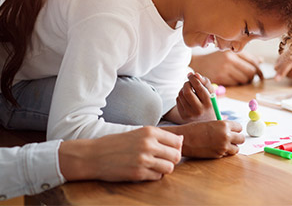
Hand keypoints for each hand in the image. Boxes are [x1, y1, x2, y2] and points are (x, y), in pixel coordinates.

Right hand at [59, 126, 182, 181]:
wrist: (94, 155)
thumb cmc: (117, 143)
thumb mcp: (138, 133)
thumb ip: (159, 136)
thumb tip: (181, 140)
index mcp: (150, 131)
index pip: (177, 141)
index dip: (176, 147)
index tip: (169, 150)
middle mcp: (149, 144)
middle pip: (176, 155)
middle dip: (172, 159)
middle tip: (163, 160)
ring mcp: (144, 159)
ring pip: (169, 167)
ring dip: (165, 168)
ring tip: (154, 166)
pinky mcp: (138, 173)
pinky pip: (157, 177)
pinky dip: (154, 175)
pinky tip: (145, 171)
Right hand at [164, 120, 243, 157]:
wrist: (185, 139)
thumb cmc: (196, 129)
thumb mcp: (211, 123)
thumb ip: (222, 126)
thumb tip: (232, 129)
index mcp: (224, 125)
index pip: (239, 127)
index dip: (235, 129)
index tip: (232, 130)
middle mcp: (226, 136)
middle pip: (241, 139)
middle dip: (237, 138)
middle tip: (231, 138)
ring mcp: (223, 147)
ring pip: (236, 148)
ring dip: (232, 147)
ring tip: (224, 144)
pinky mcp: (218, 155)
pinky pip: (227, 154)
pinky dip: (224, 152)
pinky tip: (216, 148)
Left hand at [176, 72, 214, 121]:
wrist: (206, 120)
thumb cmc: (209, 102)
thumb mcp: (211, 92)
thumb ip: (204, 81)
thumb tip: (194, 74)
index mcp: (208, 103)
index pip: (198, 87)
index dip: (193, 78)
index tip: (191, 75)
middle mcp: (199, 110)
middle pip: (187, 92)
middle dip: (186, 83)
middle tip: (189, 82)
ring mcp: (190, 114)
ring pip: (181, 95)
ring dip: (183, 89)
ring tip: (189, 90)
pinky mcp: (183, 116)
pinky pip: (178, 100)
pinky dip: (181, 95)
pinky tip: (187, 98)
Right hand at [190, 51, 262, 85]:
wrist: (197, 63)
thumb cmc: (215, 59)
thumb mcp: (229, 53)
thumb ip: (245, 57)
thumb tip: (261, 61)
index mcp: (234, 50)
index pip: (253, 61)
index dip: (259, 70)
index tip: (260, 75)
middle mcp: (230, 58)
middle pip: (251, 71)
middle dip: (252, 77)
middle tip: (250, 79)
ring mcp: (225, 68)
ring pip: (244, 79)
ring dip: (244, 81)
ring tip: (239, 79)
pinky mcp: (220, 77)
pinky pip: (235, 83)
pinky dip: (236, 83)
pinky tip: (231, 80)